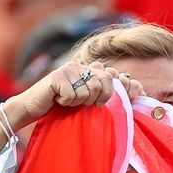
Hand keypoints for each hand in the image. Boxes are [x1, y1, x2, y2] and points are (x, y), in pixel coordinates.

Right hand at [11, 62, 143, 122]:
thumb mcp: (86, 99)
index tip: (100, 103)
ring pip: (88, 91)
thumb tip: (137, 85)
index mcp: (90, 69)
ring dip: (77, 102)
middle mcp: (81, 65)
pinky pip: (72, 95)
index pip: (113, 76)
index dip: (111, 93)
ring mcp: (69, 68)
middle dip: (95, 99)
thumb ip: (108, 91)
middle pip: (103, 82)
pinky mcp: (57, 75)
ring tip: (67, 100)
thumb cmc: (62, 105)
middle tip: (81, 103)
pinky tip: (57, 99)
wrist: (34, 107)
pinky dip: (65, 103)